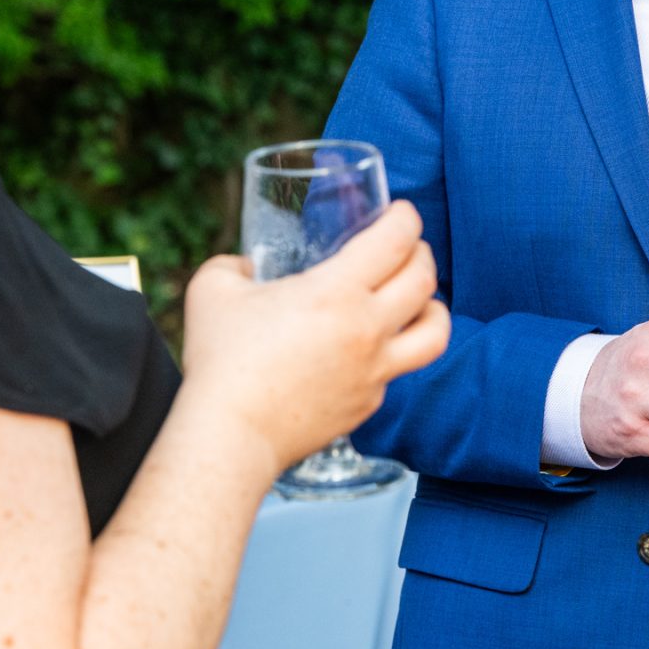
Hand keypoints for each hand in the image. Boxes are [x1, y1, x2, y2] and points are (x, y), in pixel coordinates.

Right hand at [178, 202, 449, 474]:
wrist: (231, 435)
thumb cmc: (221, 361)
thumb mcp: (212, 291)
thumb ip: (231, 265)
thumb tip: (245, 265)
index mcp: (336, 292)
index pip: (396, 241)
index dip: (406, 218)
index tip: (401, 213)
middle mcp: (367, 330)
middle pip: (424, 280)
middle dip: (421, 254)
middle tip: (408, 248)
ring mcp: (374, 372)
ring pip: (435, 334)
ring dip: (434, 308)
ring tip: (421, 301)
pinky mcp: (368, 403)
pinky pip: (395, 371)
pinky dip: (390, 353)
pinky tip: (367, 349)